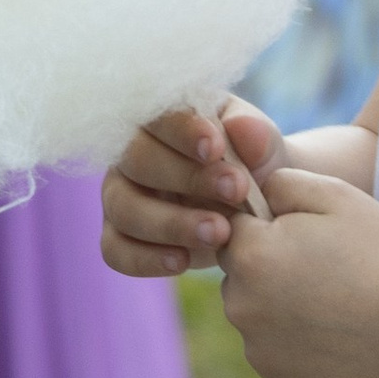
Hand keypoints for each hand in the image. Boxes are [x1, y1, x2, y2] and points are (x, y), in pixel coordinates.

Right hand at [100, 100, 282, 277]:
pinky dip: (146, 258)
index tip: (216, 148)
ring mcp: (120, 196)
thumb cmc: (253, 169)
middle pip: (136, 159)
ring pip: (124, 208)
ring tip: (219, 234)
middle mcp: (131, 154)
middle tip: (236, 192)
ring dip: (170, 223)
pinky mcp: (119, 237)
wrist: (256, 212)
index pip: (159, 115)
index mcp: (163, 119)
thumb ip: (256, 137)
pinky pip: (116, 251)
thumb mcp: (263, 149)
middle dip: (186, 177)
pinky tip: (182, 262)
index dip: (183, 131)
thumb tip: (243, 127)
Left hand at [218, 167, 378, 377]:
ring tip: (339, 312)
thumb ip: (283, 183)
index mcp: (250, 256)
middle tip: (328, 277)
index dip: (273, 231)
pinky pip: (284, 362)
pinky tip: (342, 342)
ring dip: (286, 316)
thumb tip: (255, 193)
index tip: (312, 242)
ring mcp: (262, 354)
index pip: (237, 233)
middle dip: (272, 275)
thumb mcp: (337, 196)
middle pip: (243, 282)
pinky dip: (304, 354)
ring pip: (262, 325)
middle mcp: (243, 308)